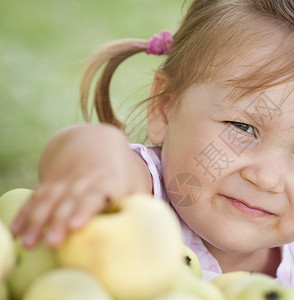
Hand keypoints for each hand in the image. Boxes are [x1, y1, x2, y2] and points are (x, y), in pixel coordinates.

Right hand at [11, 124, 151, 247]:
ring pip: (48, 202)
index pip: (94, 196)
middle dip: (58, 222)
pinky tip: (16, 230)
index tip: (75, 225)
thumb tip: (151, 227)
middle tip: (51, 242)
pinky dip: (25, 214)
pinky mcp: (50, 184)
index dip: (84, 210)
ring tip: (28, 242)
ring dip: (37, 222)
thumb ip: (139, 203)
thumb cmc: (122, 171)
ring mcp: (64, 181)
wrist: (95, 140)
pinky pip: (35, 198)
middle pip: (68, 202)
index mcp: (108, 181)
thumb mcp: (135, 182)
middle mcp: (83, 181)